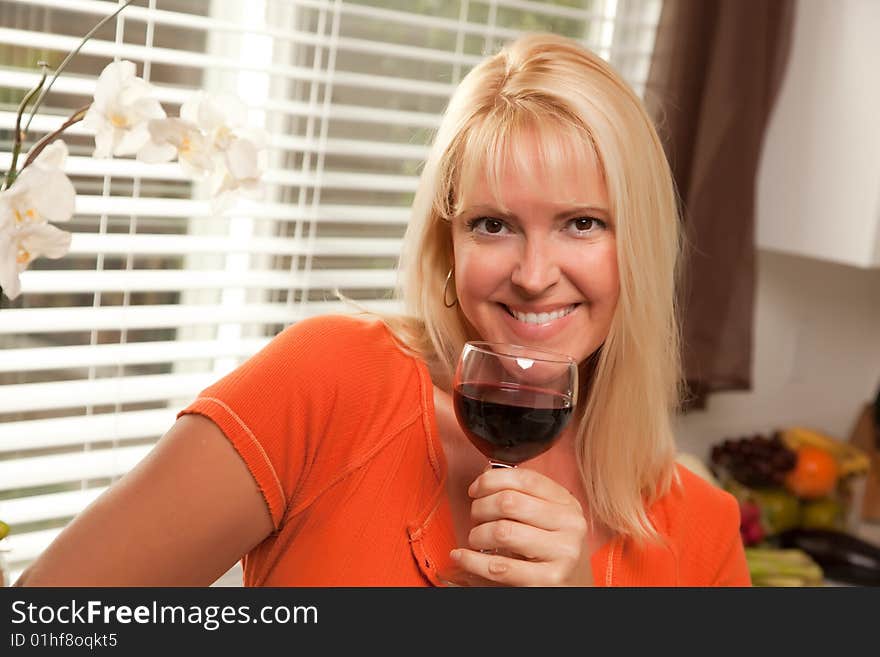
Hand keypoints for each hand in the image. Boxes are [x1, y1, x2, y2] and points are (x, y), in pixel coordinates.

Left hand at [449, 467, 592, 585]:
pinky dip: (472, 561)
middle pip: (509, 502)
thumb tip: (486, 474)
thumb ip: (521, 495)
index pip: (525, 479)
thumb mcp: (544, 519)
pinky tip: (461, 556)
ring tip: (476, 539)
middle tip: (475, 517)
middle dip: (481, 508)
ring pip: (502, 531)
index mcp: (567, 503)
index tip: (475, 489)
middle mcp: (570, 525)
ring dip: (478, 534)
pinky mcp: (549, 580)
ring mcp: (562, 553)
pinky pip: (500, 567)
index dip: (492, 480)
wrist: (570, 589)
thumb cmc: (550, 551)